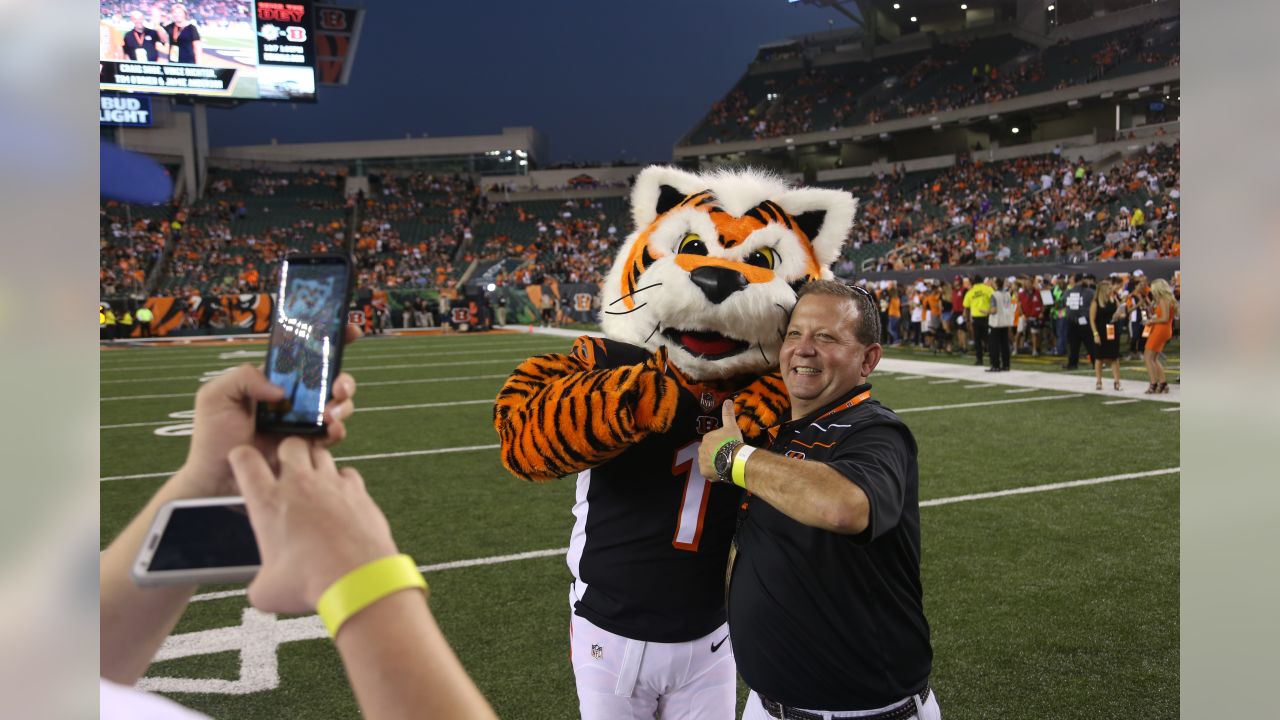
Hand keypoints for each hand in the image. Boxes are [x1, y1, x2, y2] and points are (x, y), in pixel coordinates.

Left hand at [176, 324, 360, 495]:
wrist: (219, 479)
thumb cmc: (213, 437)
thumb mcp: (215, 395)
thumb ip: (243, 377)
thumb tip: (280, 389)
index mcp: (273, 379)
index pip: (303, 353)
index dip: (328, 339)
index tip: (350, 331)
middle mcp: (293, 397)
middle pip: (330, 378)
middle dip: (344, 377)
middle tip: (338, 387)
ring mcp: (304, 420)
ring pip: (339, 404)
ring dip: (344, 404)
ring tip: (330, 413)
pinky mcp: (310, 444)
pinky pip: (334, 433)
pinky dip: (338, 429)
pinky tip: (329, 430)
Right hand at [230, 438, 397, 613]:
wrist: (357, 580)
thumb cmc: (308, 585)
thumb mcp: (268, 591)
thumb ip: (259, 580)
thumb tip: (262, 587)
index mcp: (267, 501)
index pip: (245, 459)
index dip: (241, 458)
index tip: (245, 466)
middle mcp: (299, 484)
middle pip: (289, 443)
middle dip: (285, 452)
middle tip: (286, 471)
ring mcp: (331, 484)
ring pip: (320, 452)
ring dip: (314, 464)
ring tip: (313, 485)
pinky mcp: (358, 491)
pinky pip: (348, 473)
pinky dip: (342, 481)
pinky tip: (340, 499)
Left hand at [697, 400, 743, 480]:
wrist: (733, 459)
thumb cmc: (732, 441)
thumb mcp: (731, 426)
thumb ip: (728, 414)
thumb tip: (727, 400)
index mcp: (707, 438)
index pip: (713, 440)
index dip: (721, 444)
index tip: (728, 446)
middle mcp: (701, 449)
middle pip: (709, 451)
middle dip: (716, 453)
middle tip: (727, 456)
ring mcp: (702, 462)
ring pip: (708, 462)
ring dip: (715, 463)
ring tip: (726, 464)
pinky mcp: (704, 472)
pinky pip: (709, 473)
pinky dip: (714, 473)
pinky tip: (722, 472)